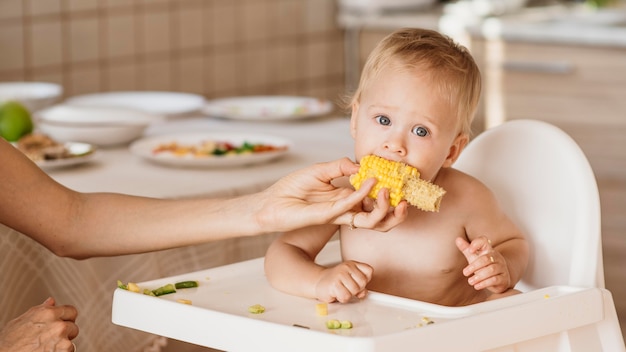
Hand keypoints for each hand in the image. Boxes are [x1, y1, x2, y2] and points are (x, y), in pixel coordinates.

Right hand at [0, 297, 77, 351]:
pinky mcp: (64, 350)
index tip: (63, 324)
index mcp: (47, 313)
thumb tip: (51, 301)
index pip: (71, 311)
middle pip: (73, 327)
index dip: (67, 319)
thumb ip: (40, 310)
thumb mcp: (21, 321)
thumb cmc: (9, 343)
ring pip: (71, 342)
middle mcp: (57, 323)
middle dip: (65, 334)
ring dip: (62, 346)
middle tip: (50, 340)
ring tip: (45, 349)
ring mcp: (61, 338)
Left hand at [257, 158, 406, 232]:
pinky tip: (370, 181)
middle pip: (379, 217)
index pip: (374, 200)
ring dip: (384, 208)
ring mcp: (338, 214)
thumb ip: (341, 166)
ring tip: (388, 191)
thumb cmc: (291, 189)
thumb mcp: (320, 171)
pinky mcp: (328, 216)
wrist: (270, 203)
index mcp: (346, 198)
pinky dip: (363, 195)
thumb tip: (361, 165)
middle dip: (396, 211)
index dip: (389, 193)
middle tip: (404, 197)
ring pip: (371, 221)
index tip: (399, 180)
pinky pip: (351, 207)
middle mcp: (346, 209)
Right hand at [315, 261, 372, 302]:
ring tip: (341, 290)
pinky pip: (346, 296)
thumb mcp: (350, 280)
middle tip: (347, 288)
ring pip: (355, 290)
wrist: (318, 282)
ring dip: (348, 294)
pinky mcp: (334, 284)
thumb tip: (364, 293)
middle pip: (362, 282)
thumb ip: (360, 285)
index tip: (356, 282)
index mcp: (353, 264)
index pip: (369, 271)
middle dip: (357, 289)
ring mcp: (340, 274)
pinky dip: (342, 298)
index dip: (365, 280)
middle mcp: (347, 267)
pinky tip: (336, 293)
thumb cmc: (335, 282)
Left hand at [456, 236, 510, 292]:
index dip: (476, 243)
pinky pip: (495, 280)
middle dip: (474, 266)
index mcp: (488, 250)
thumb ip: (466, 249)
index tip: (470, 251)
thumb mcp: (474, 257)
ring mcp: (502, 268)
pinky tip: (477, 286)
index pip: (484, 241)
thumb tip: (457, 239)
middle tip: (465, 273)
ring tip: (470, 281)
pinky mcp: (504, 278)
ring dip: (479, 276)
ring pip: (491, 270)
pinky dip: (484, 283)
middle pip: (485, 259)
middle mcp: (497, 257)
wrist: (499, 280)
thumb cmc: (484, 266)